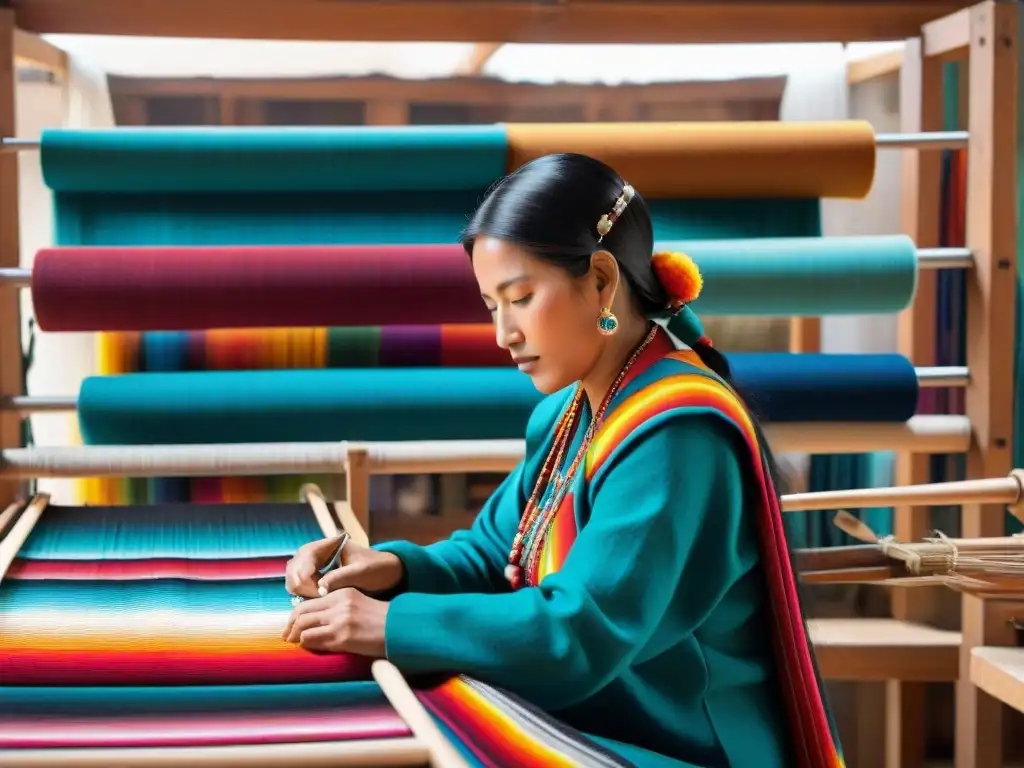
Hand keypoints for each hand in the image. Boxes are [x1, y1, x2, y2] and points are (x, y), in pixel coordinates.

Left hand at [281, 588, 388, 656]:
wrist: (399, 628)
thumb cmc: (378, 620)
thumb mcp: (356, 604)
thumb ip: (335, 607)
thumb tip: (312, 620)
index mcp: (341, 594)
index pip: (307, 603)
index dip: (294, 616)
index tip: (291, 626)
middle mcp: (338, 604)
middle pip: (301, 614)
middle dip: (291, 628)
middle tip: (287, 638)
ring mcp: (340, 621)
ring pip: (304, 628)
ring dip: (298, 638)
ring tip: (297, 644)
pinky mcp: (343, 637)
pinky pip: (314, 640)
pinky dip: (308, 645)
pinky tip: (312, 648)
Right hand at [284, 536, 403, 598]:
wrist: (387, 573)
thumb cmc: (376, 568)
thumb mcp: (361, 572)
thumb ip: (340, 577)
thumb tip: (319, 588)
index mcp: (328, 544)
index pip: (305, 556)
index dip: (306, 575)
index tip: (318, 593)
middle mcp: (317, 552)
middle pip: (294, 567)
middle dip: (300, 585)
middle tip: (316, 600)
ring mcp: (314, 565)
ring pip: (294, 578)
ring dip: (300, 592)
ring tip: (318, 602)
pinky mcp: (315, 577)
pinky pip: (300, 586)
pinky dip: (304, 596)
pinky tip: (317, 603)